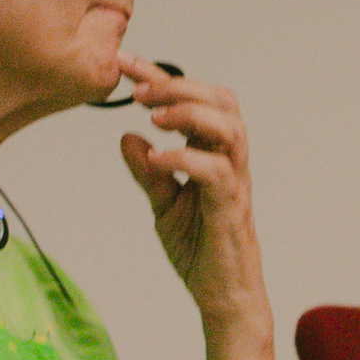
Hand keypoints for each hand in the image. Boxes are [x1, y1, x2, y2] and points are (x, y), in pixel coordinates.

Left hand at [117, 55, 269, 324]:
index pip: (192, 102)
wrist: (223, 295)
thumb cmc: (201, 248)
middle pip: (221, 101)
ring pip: (228, 127)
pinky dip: (185, 158)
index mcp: (214, 152)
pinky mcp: (229, 207)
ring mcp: (234, 181)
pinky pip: (215, 171)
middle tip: (141, 92)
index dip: (160, 78)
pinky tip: (158, 159)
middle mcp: (229, 159)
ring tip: (155, 116)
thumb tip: (126, 137)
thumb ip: (148, 171)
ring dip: (190, 113)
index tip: (126, 64)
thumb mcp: (164, 203)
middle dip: (180, 86)